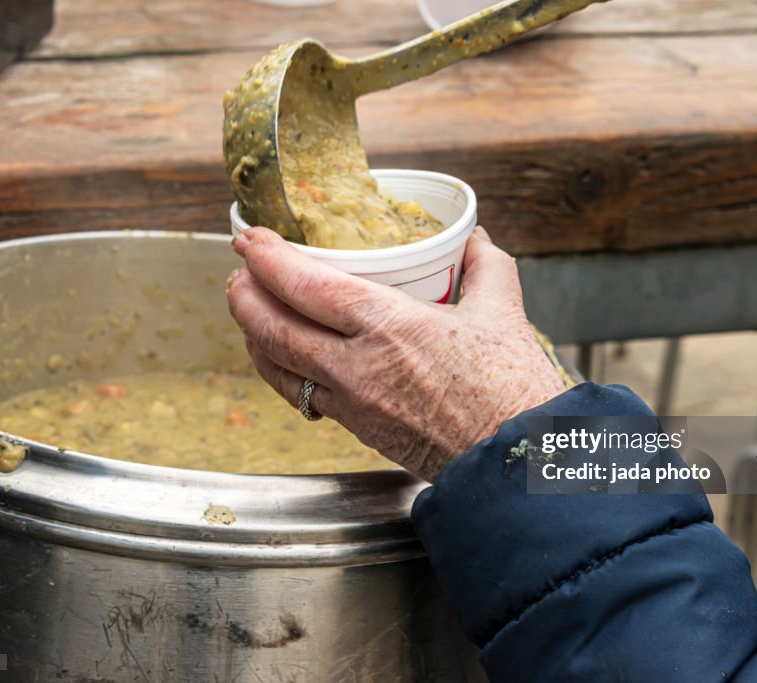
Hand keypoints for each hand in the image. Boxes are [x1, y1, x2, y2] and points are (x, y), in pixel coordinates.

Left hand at [226, 226, 565, 480]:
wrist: (516, 461)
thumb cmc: (512, 390)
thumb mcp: (503, 311)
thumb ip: (485, 267)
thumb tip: (476, 241)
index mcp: (389, 326)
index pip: (305, 286)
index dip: (266, 259)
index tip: (250, 239)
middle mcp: (358, 365)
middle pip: (273, 328)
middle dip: (245, 295)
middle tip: (239, 271)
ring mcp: (353, 402)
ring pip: (278, 366)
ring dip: (253, 334)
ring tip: (248, 309)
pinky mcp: (358, 429)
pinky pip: (301, 396)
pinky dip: (280, 370)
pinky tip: (282, 358)